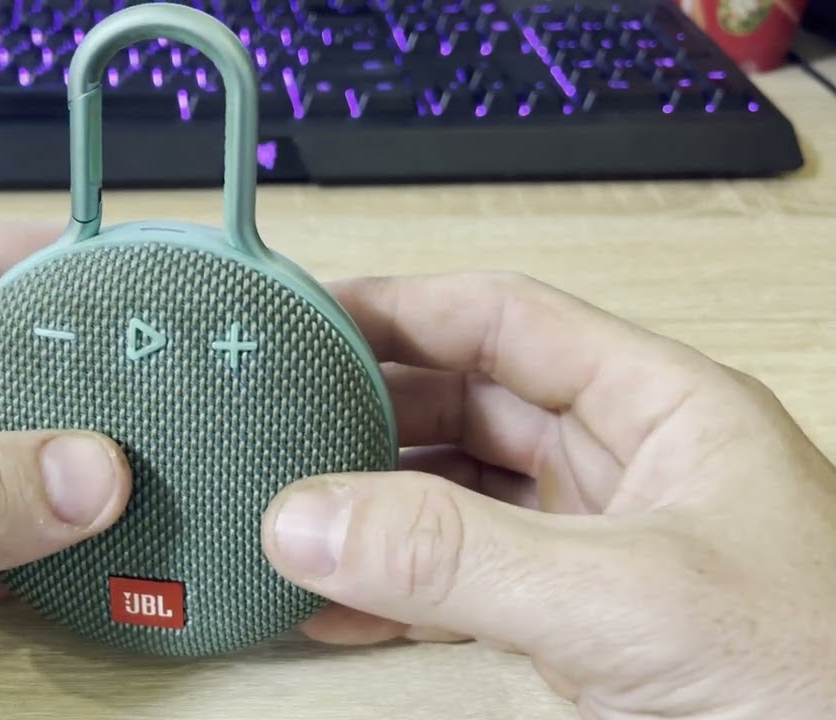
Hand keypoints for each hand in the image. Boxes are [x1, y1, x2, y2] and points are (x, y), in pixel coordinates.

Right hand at [263, 272, 835, 718]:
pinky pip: (463, 590)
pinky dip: (395, 600)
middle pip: (467, 406)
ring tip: (285, 522)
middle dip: (369, 418)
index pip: (504, 321)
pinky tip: (334, 610)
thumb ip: (462, 558)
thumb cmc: (818, 677)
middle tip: (275, 430)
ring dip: (373, 516)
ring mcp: (597, 549)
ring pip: (456, 503)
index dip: (400, 309)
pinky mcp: (578, 627)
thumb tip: (311, 518)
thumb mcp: (627, 599)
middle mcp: (622, 467)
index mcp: (659, 408)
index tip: (305, 319)